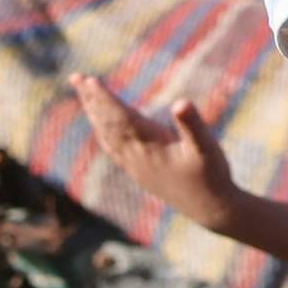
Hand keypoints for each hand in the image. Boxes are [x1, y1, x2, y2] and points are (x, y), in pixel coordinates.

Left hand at [71, 71, 251, 246]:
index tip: (88, 81)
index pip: (120, 117)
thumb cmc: (212, 175)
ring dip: (95, 114)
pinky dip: (104, 133)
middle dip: (92, 100)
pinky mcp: (141, 173)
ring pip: (108, 136)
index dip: (103, 98)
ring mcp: (136, 166)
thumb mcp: (207, 147)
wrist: (211, 210)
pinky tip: (102, 128)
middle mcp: (137, 156)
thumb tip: (180, 103)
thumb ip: (192, 124)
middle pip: (107, 124)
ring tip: (84, 94)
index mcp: (150, 145)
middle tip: (76, 77)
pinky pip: (114, 149)